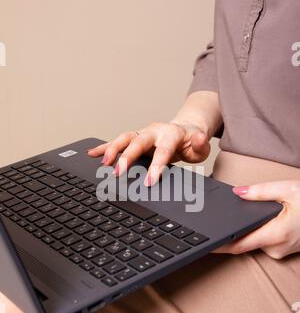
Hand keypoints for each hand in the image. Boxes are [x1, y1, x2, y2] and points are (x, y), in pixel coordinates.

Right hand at [87, 121, 209, 185]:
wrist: (184, 131)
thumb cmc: (190, 142)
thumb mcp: (201, 146)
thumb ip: (201, 144)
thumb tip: (200, 138)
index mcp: (170, 134)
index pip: (162, 150)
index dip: (156, 165)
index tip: (150, 181)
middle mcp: (154, 131)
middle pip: (138, 142)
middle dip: (127, 157)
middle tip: (118, 173)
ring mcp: (142, 134)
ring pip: (124, 138)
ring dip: (112, 150)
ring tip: (103, 163)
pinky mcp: (134, 138)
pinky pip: (117, 142)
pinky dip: (104, 147)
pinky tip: (92, 154)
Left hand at [216, 180, 299, 259]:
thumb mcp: (289, 190)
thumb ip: (261, 191)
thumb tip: (238, 192)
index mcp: (276, 234)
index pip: (239, 245)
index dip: (220, 245)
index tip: (208, 242)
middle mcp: (277, 248)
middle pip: (245, 240)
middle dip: (239, 227)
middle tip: (238, 213)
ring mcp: (281, 251)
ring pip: (255, 240)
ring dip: (252, 228)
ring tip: (264, 213)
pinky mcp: (284, 249)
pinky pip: (265, 241)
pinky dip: (261, 231)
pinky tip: (269, 220)